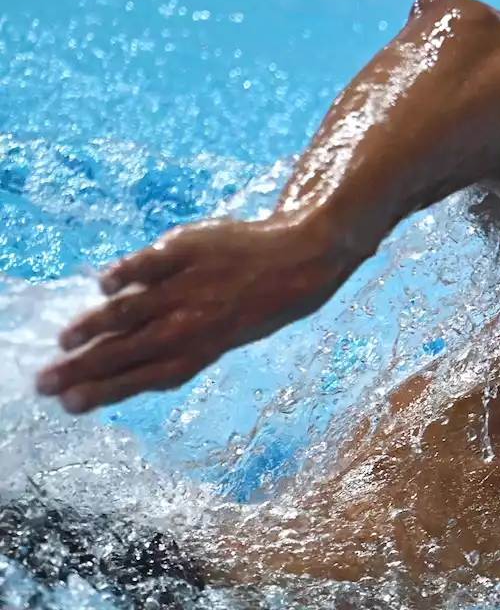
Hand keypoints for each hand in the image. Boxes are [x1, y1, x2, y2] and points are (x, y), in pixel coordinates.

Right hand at [36, 216, 353, 413]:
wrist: (301, 258)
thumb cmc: (256, 302)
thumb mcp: (223, 336)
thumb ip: (175, 346)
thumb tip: (116, 353)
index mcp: (202, 348)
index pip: (144, 376)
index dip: (106, 392)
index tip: (70, 404)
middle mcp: (193, 322)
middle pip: (127, 351)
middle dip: (83, 369)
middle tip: (44, 383)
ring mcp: (190, 285)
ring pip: (131, 311)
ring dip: (94, 326)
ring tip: (66, 339)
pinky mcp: (188, 249)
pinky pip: (148, 264)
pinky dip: (124, 276)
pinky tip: (104, 286)